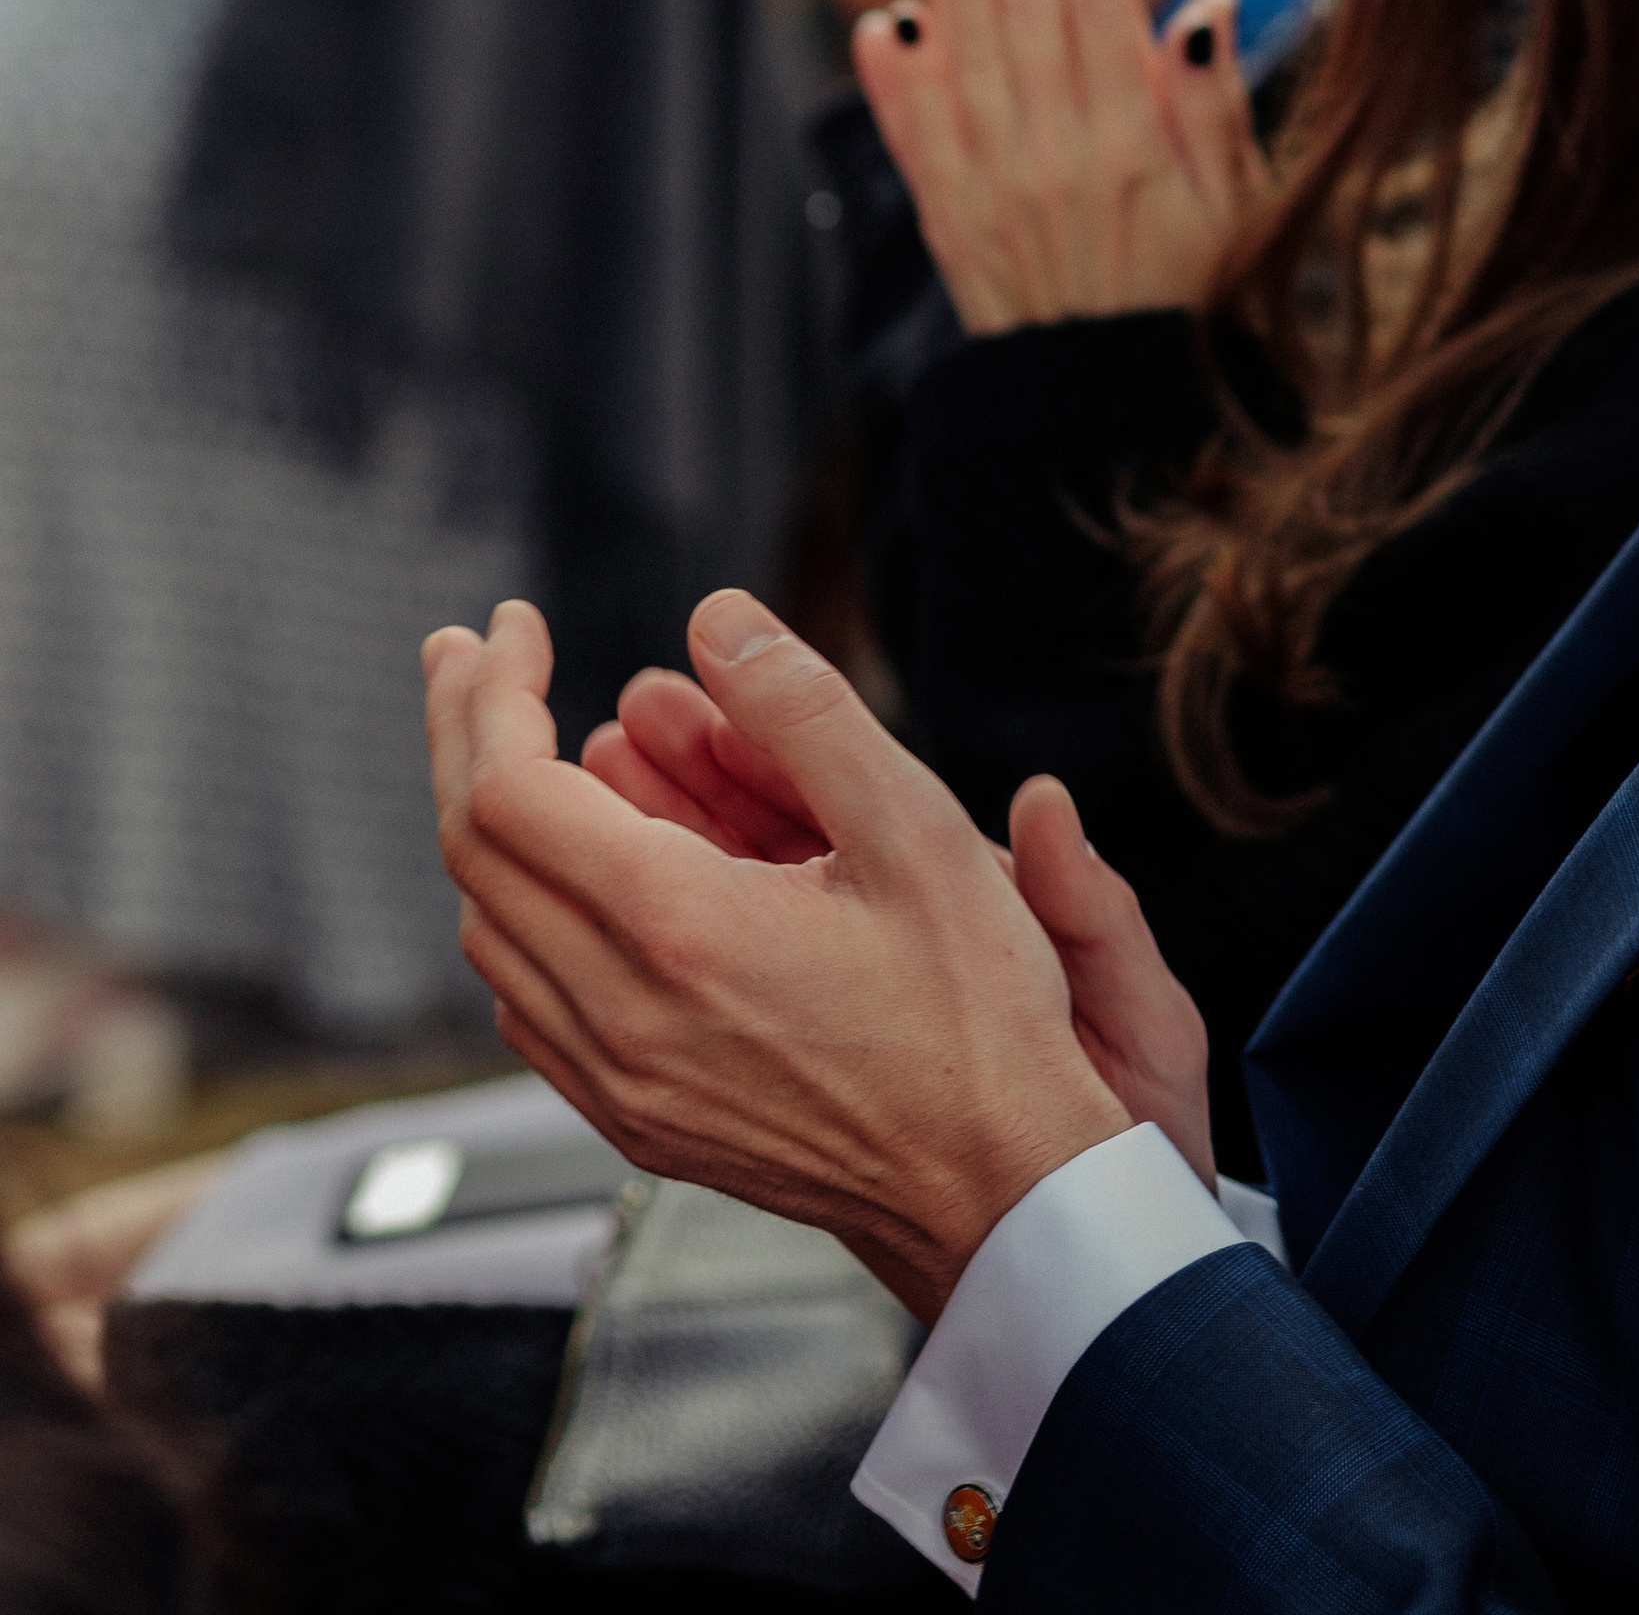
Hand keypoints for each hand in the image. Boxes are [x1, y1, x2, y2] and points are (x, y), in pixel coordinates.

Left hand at [425, 590, 1151, 1321]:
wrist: (994, 1195)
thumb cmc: (974, 1016)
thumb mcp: (918, 829)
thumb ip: (806, 710)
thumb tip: (717, 621)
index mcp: (677, 929)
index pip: (509, 789)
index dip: (496, 691)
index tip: (515, 623)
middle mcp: (621, 1015)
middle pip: (473, 853)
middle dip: (465, 732)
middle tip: (472, 652)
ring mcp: (619, 1083)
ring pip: (492, 931)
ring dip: (493, 824)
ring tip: (529, 741)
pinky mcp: (637, 1123)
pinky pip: (532, 1005)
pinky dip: (525, 912)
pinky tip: (575, 868)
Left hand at [853, 0, 1260, 331]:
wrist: (1107, 406)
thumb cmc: (1193, 289)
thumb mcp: (1238, 204)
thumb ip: (1214, 104)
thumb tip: (1205, 3)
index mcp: (1134, 146)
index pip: (1098, 7)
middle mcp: (1056, 159)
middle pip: (1026, 16)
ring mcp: (994, 191)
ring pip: (967, 61)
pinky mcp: (950, 221)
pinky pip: (915, 140)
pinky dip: (895, 82)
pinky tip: (882, 23)